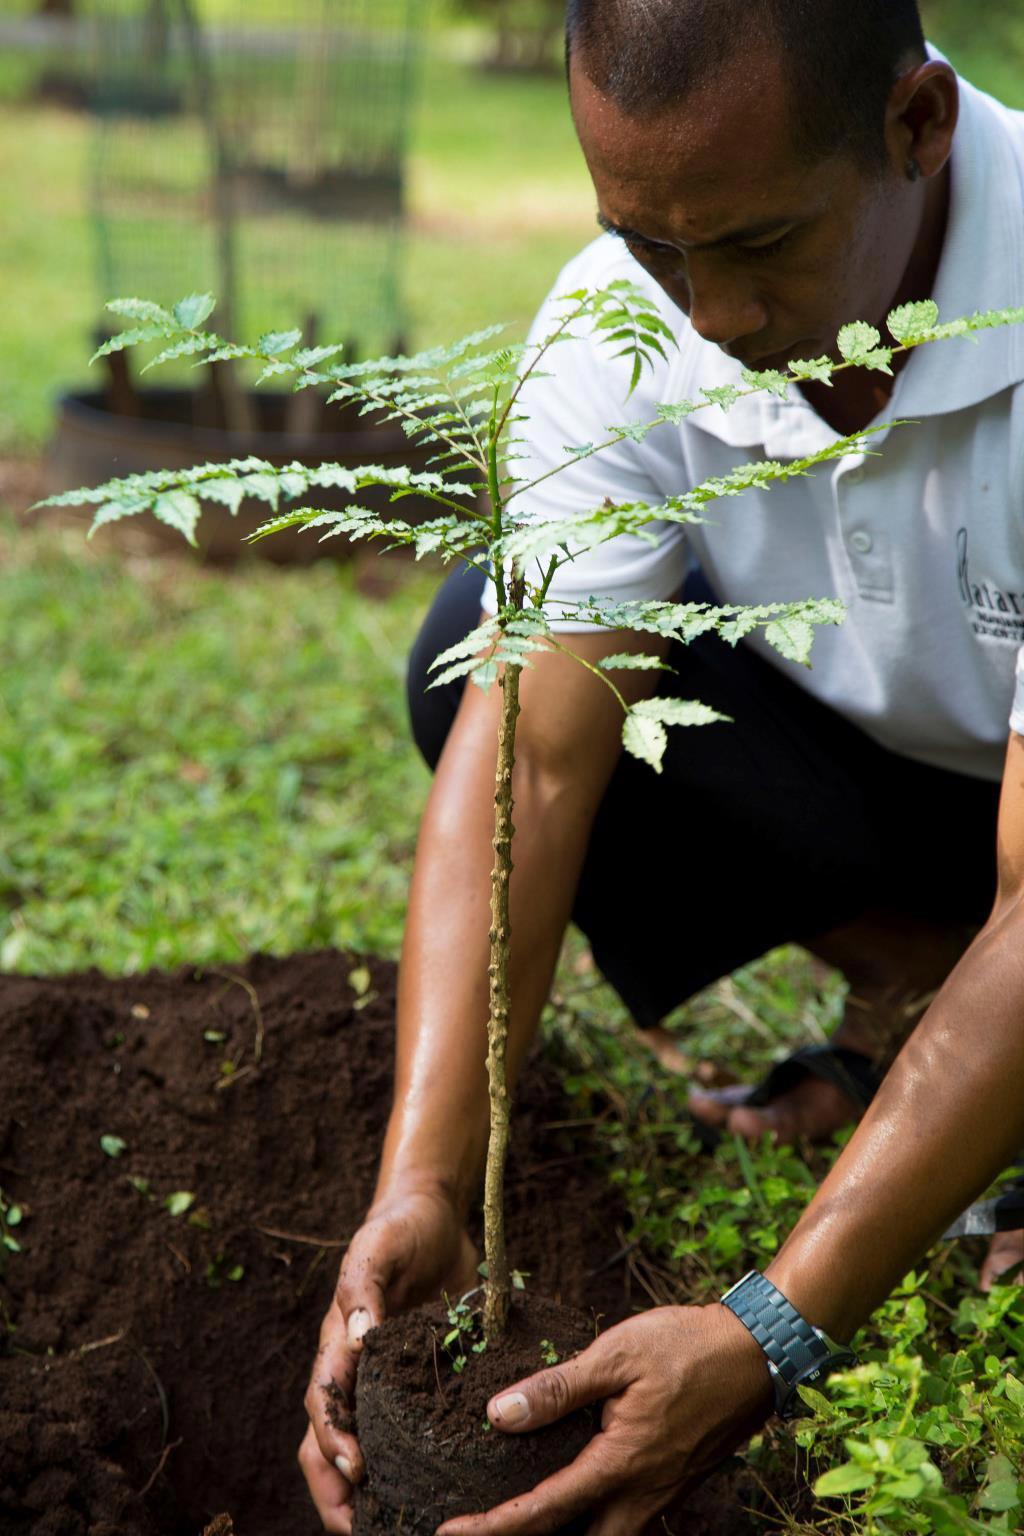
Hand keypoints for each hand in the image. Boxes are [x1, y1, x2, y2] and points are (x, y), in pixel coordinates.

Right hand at [300, 1184, 478, 1533]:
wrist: (431, 1214)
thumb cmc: (398, 1228)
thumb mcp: (379, 1247)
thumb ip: (363, 1286)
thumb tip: (358, 1337)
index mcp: (338, 1342)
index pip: (324, 1402)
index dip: (332, 1440)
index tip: (355, 1472)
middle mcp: (355, 1368)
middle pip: (328, 1439)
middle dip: (336, 1489)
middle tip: (363, 1528)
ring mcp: (385, 1378)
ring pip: (363, 1443)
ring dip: (366, 1488)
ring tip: (392, 1527)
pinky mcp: (420, 1379)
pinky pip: (406, 1429)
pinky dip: (409, 1462)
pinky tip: (436, 1491)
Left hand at [437, 1303, 772, 1535]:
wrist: (758, 1352)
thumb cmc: (687, 1346)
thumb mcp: (616, 1355)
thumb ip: (558, 1389)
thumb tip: (499, 1414)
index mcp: (620, 1464)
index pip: (543, 1511)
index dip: (492, 1527)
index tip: (450, 1531)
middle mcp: (641, 1493)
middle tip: (487, 1529)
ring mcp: (662, 1493)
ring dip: (569, 1533)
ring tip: (527, 1518)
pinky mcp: (675, 1482)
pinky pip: (629, 1518)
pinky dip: (596, 1518)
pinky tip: (580, 1494)